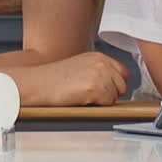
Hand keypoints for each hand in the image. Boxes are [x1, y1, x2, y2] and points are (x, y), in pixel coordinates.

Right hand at [15, 52, 129, 106]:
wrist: (38, 83)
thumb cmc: (54, 79)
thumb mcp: (80, 67)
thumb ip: (99, 71)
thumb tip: (114, 84)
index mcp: (99, 56)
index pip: (123, 72)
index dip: (115, 84)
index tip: (105, 90)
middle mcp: (102, 63)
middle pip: (122, 85)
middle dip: (110, 93)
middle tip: (90, 95)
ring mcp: (100, 74)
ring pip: (116, 95)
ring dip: (103, 100)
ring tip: (84, 96)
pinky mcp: (96, 88)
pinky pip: (108, 103)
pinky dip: (97, 105)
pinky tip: (82, 100)